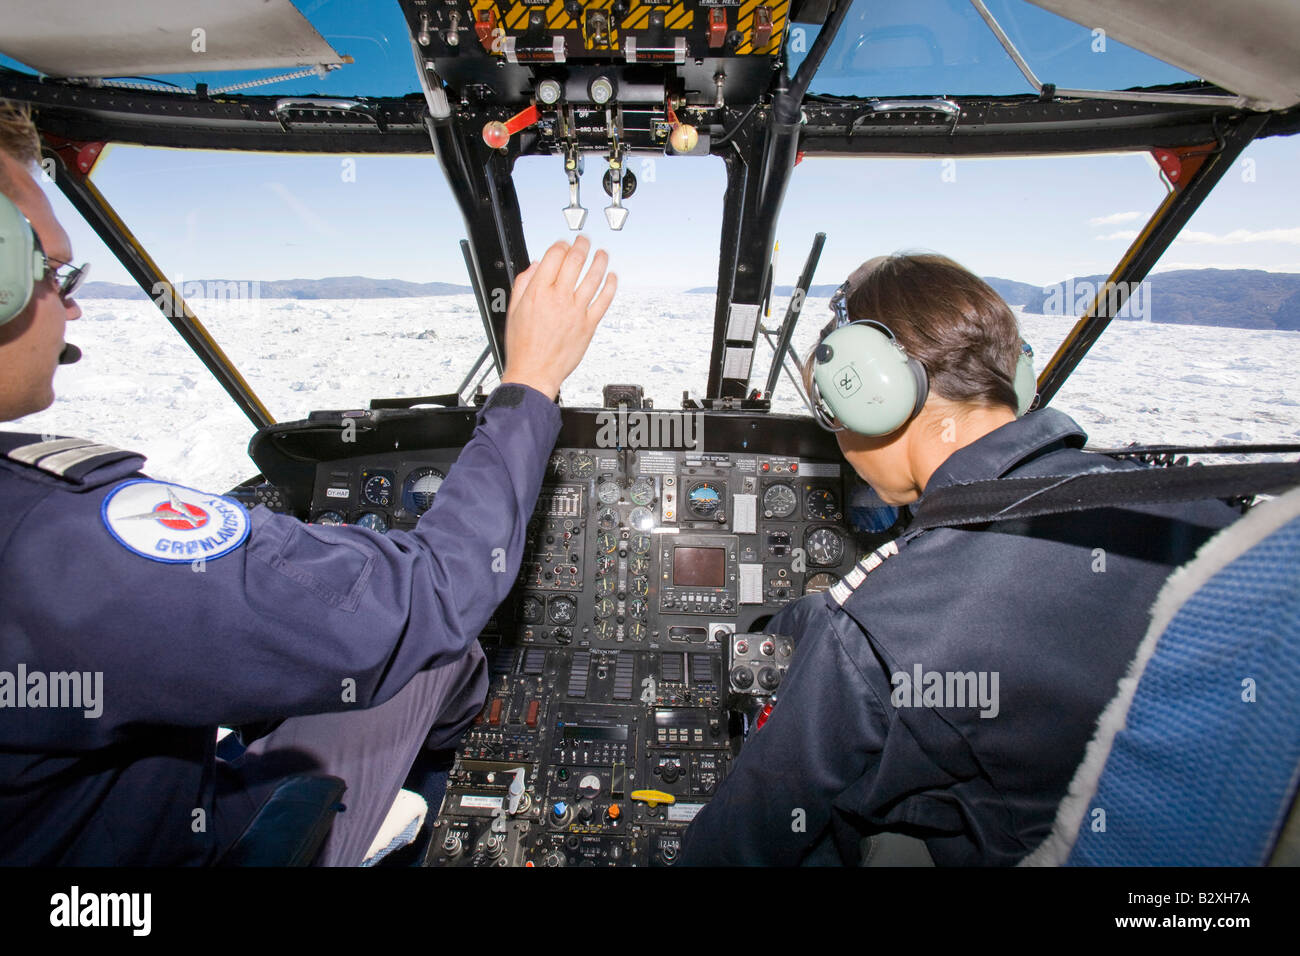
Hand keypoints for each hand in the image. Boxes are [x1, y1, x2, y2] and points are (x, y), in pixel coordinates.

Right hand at [500, 236, 616, 399]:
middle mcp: (558, 299)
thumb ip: (524, 284)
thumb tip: (535, 265)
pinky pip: (604, 301)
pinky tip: (612, 277)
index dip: (561, 246)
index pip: (554, 257)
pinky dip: (610, 286)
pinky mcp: (588, 325)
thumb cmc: (523, 345)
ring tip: (602, 253)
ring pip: (593, 278)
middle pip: (575, 261)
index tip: (564, 245)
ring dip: (599, 261)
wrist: (534, 372)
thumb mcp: (514, 310)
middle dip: (581, 245)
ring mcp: (575, 312)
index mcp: (537, 293)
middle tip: (584, 241)